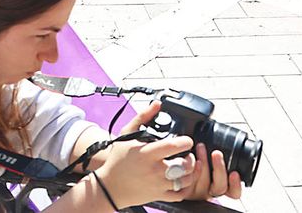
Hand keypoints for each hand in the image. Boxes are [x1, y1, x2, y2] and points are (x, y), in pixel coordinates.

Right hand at [97, 100, 242, 207]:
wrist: (110, 186)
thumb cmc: (118, 159)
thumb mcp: (127, 133)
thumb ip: (143, 116)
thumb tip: (157, 104)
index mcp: (147, 153)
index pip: (175, 146)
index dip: (186, 141)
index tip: (186, 140)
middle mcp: (155, 170)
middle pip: (184, 164)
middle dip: (190, 157)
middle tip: (187, 152)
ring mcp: (159, 185)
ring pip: (186, 180)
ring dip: (192, 171)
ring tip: (188, 164)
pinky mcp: (160, 196)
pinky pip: (181, 194)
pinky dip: (187, 186)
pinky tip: (184, 178)